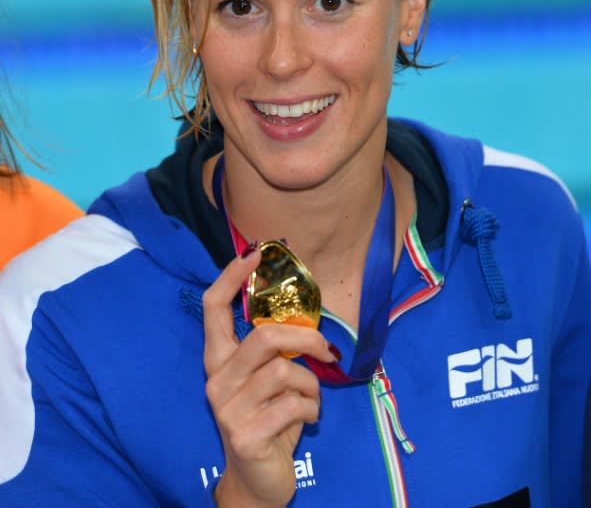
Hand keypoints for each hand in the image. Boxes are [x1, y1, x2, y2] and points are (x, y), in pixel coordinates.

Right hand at [203, 248, 334, 507]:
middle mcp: (217, 380)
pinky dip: (313, 410)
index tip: (254, 252)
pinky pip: (295, 405)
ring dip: (311, 386)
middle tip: (327, 350)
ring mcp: (227, 409)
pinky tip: (308, 420)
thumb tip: (308, 323)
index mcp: (219, 360)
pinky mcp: (246, 434)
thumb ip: (275, 352)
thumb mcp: (268, 380)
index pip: (213, 308)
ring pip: (285, 373)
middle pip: (263, 338)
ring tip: (310, 401)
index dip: (231, 276)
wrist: (257, 482)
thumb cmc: (268, 420)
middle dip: (304, 340)